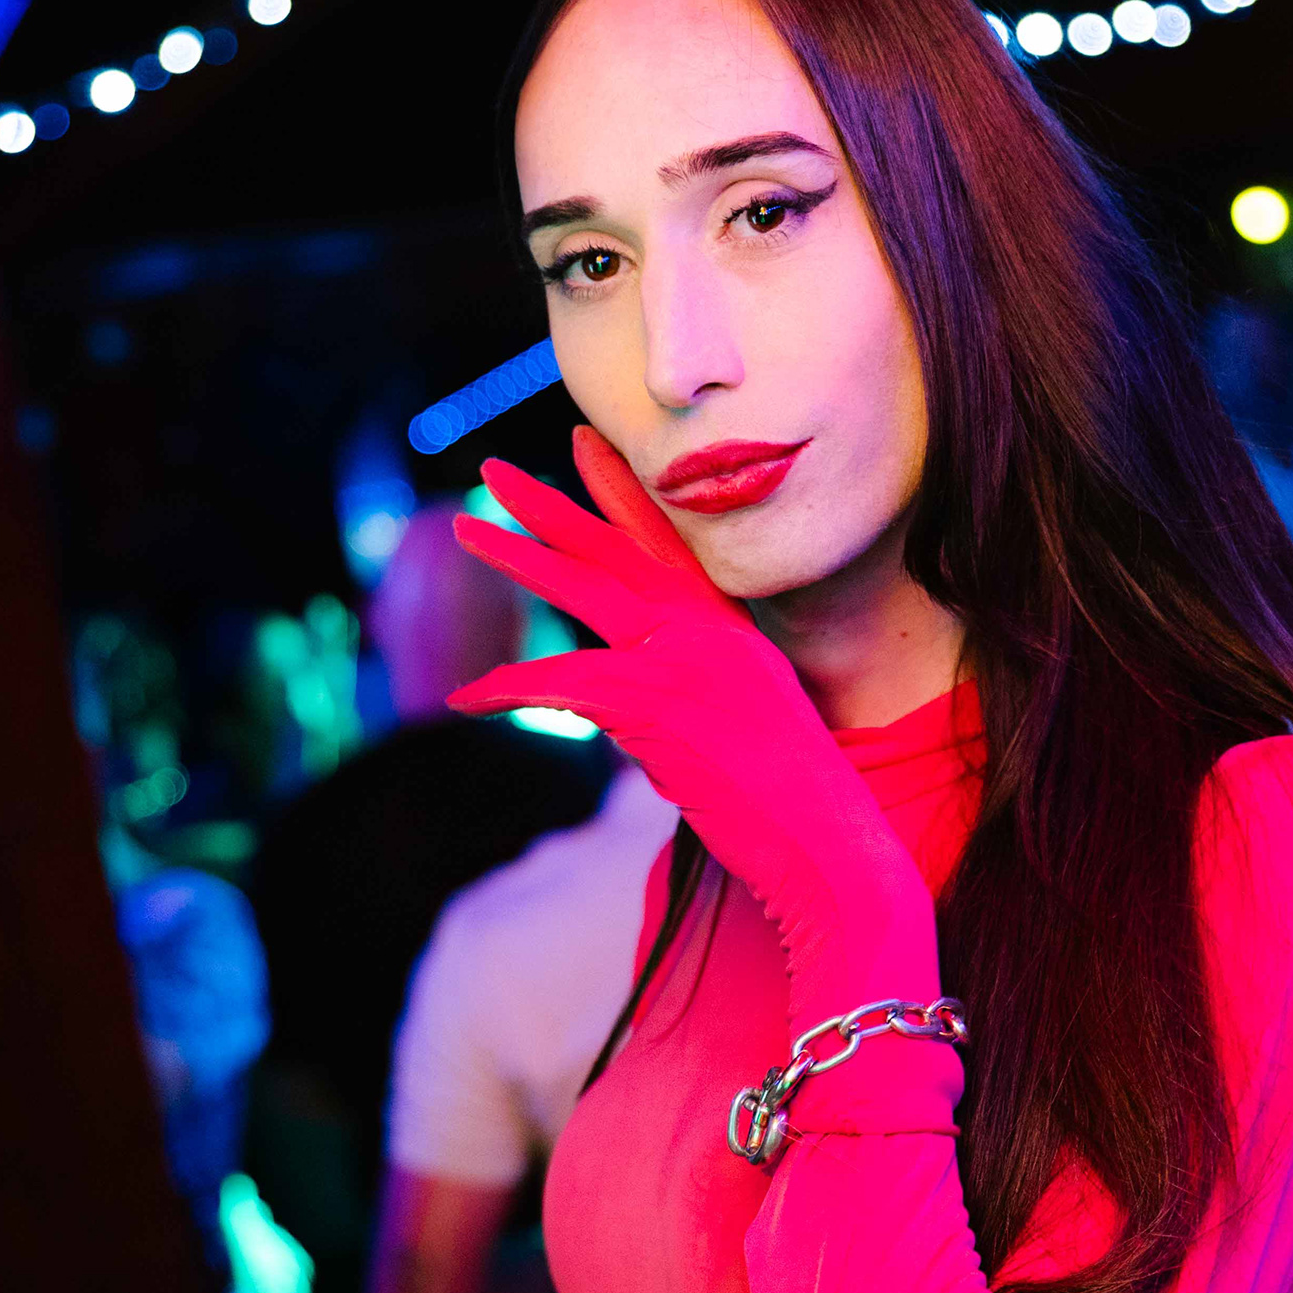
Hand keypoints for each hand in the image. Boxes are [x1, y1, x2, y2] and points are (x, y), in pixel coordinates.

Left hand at [449, 432, 945, 1042]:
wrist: (826, 846)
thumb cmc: (791, 809)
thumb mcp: (743, 730)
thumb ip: (686, 698)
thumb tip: (624, 711)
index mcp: (733, 631)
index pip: (669, 542)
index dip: (622, 492)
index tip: (582, 445)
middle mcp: (711, 630)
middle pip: (617, 548)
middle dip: (553, 505)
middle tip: (497, 470)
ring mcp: (685, 660)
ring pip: (584, 589)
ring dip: (519, 556)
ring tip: (466, 525)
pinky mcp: (656, 705)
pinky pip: (562, 682)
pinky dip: (510, 687)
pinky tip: (468, 694)